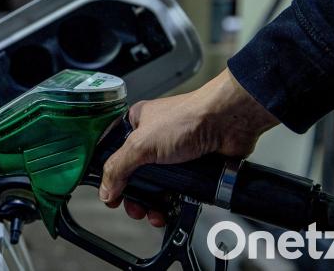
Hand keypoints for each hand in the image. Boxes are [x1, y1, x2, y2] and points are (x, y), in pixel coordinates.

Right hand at [98, 68, 278, 225]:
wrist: (227, 122)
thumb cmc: (188, 118)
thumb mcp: (141, 144)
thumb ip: (118, 168)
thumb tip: (106, 190)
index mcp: (136, 125)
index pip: (113, 154)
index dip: (111, 176)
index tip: (111, 195)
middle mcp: (153, 139)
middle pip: (134, 175)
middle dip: (134, 196)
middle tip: (135, 209)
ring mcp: (173, 154)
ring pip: (155, 186)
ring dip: (152, 204)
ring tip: (154, 214)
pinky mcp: (190, 167)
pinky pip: (175, 190)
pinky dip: (171, 202)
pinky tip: (169, 210)